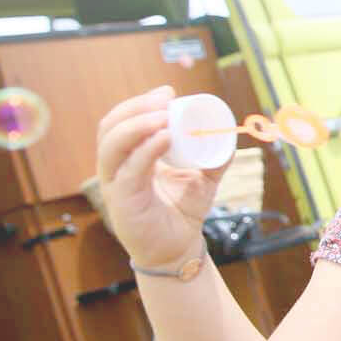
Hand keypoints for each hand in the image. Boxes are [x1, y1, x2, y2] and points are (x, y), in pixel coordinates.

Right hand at [95, 86, 228, 269]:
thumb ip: (216, 156)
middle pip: (110, 128)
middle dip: (135, 108)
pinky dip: (145, 151)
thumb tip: (230, 133)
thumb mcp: (203, 177)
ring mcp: (116, 185)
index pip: (121, 122)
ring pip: (111, 147)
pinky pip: (129, 172)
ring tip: (163, 115)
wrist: (179, 248)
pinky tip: (164, 138)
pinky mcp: (122, 202)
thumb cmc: (183, 211)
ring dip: (136, 125)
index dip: (139, 103)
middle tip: (165, 99)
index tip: (168, 93)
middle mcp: (116, 168)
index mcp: (129, 157)